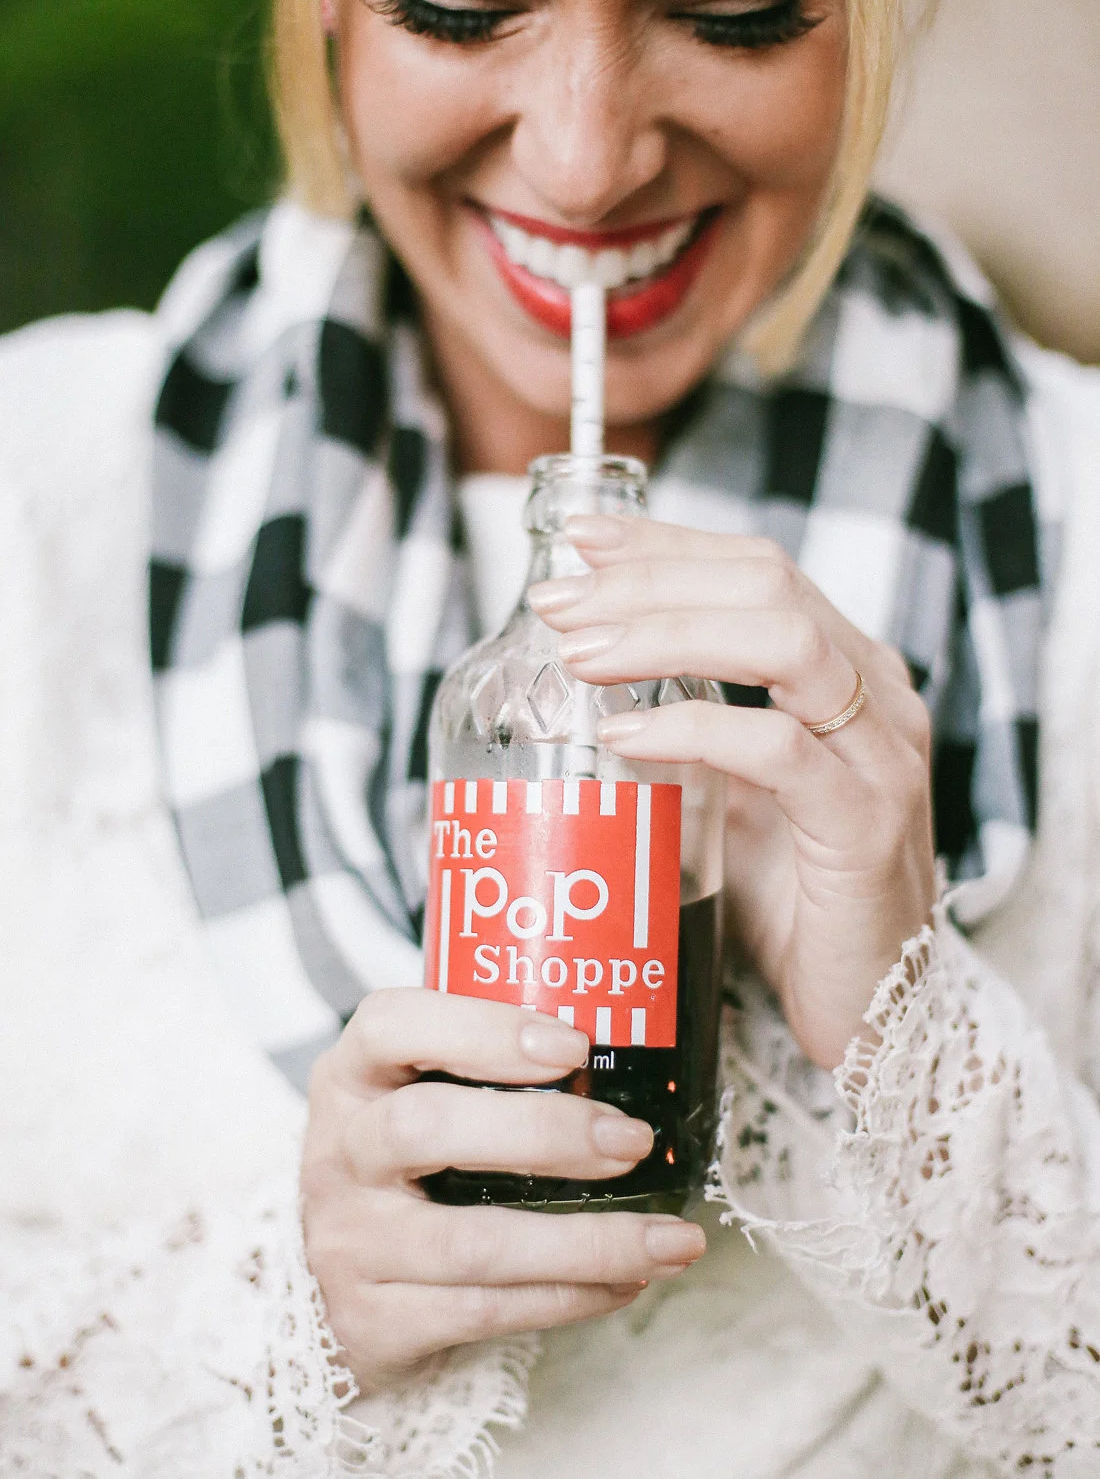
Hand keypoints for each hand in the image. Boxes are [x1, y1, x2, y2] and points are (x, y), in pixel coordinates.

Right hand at [301, 989, 707, 1390]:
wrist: (327, 1293)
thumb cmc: (401, 1171)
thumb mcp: (412, 1100)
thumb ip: (484, 1071)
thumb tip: (626, 1052)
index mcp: (351, 1077)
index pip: (392, 1025)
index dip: (484, 1029)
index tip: (574, 1046)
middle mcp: (340, 1155)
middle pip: (425, 1128)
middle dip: (543, 1134)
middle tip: (632, 1141)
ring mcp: (350, 1242)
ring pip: (473, 1243)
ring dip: (587, 1242)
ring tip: (670, 1238)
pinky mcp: (373, 1321)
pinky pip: (483, 1312)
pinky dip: (568, 1297)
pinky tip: (627, 1281)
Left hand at [530, 514, 935, 1070]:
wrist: (871, 1006)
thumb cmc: (791, 895)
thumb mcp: (730, 789)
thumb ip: (687, 725)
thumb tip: (581, 674)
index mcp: (844, 669)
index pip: (757, 566)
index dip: (666, 544)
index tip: (579, 544)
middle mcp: (875, 693)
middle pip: (767, 582)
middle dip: (650, 581)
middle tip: (558, 605)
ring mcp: (879, 754)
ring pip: (783, 641)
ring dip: (667, 635)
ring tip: (580, 657)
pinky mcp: (864, 825)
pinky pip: (778, 749)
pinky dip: (694, 729)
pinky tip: (623, 739)